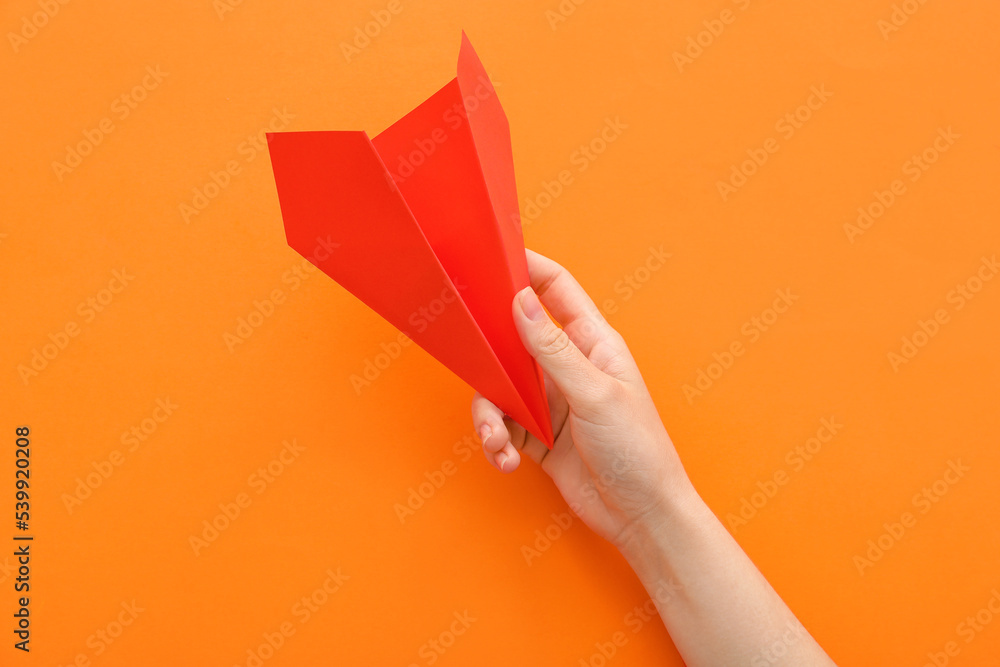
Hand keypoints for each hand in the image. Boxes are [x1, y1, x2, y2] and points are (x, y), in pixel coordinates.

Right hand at [471, 249, 694, 548]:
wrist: (642, 517)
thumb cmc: (638, 450)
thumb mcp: (594, 393)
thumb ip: (552, 350)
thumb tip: (521, 301)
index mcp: (593, 343)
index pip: (556, 290)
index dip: (527, 268)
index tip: (491, 259)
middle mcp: (569, 367)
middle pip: (514, 338)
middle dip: (489, 352)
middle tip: (470, 354)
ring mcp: (552, 401)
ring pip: (501, 388)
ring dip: (490, 415)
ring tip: (496, 441)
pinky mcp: (539, 436)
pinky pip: (503, 425)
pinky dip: (497, 441)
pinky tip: (506, 460)